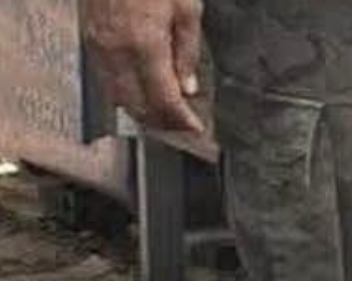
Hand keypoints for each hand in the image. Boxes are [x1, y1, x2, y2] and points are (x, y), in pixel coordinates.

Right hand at [81, 0, 204, 133]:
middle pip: (137, 106)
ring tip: (164, 115)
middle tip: (181, 128)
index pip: (164, 100)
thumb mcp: (187, 9)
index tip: (195, 130)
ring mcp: (98, 44)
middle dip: (161, 123)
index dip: (181, 121)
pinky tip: (141, 91)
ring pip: (117, 96)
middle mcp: (117, 50)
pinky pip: (105, 77)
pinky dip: (125, 92)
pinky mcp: (88, 37)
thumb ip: (187, 52)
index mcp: (145, 44)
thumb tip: (188, 87)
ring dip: (141, 111)